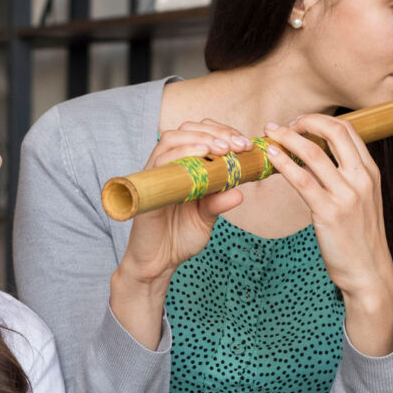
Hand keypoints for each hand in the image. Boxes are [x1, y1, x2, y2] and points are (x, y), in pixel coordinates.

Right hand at [117, 120, 248, 286]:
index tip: (245, 144)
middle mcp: (168, 167)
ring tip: (223, 148)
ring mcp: (156, 175)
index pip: (201, 135)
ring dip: (200, 138)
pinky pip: (160, 161)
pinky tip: (202, 156)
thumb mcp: (206, 219)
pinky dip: (181, 153)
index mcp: (184, 168)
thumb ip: (218, 203)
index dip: (223, 133)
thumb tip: (240, 193)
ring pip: (172, 139)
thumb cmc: (179, 239)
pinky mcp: (147, 187)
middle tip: (239, 145)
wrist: (158, 263)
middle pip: (187, 129)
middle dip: (217, 132)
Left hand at [263, 115, 392, 353]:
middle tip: (282, 126)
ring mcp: (347, 195)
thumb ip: (346, 179)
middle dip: (305, 121)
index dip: (321, 121)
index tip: (300, 123)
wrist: (369, 273)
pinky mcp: (329, 212)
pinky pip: (301, 179)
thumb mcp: (361, 201)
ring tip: (269, 134)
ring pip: (314, 152)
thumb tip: (319, 161)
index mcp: (371, 173)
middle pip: (334, 131)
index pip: (348, 130)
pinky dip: (283, 162)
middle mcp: (362, 178)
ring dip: (287, 138)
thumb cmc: (360, 239)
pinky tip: (270, 156)